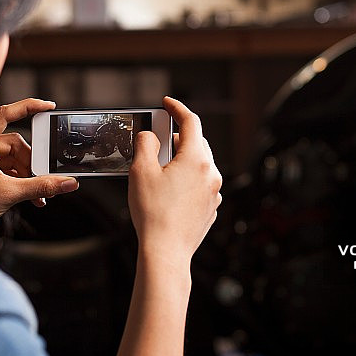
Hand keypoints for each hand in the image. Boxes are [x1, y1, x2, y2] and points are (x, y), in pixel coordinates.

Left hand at [0, 99, 78, 246]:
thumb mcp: (9, 195)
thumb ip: (41, 186)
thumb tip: (68, 182)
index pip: (3, 115)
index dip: (28, 107)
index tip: (48, 106)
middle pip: (14, 143)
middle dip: (30, 163)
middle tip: (42, 177)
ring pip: (14, 158)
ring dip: (28, 175)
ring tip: (37, 193)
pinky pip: (8, 168)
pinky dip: (20, 179)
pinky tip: (31, 196)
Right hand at [127, 96, 221, 267]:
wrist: (166, 252)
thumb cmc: (153, 213)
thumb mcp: (140, 171)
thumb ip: (145, 145)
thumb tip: (149, 136)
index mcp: (196, 159)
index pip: (190, 121)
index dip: (177, 108)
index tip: (167, 103)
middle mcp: (211, 173)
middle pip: (197, 143)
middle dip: (178, 137)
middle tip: (159, 139)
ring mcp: (214, 192)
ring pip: (200, 165)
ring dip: (183, 160)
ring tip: (162, 169)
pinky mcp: (211, 208)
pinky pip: (201, 185)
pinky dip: (188, 180)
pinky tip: (170, 192)